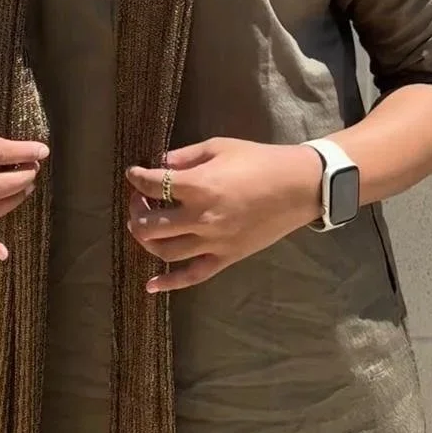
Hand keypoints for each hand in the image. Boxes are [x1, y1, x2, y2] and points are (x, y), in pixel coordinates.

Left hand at [124, 137, 321, 292]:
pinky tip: (151, 285)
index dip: (137, 177)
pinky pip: (192, 276)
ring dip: (146, 239)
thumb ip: (185, 156)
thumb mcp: (219, 147)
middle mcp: (201, 218)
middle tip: (139, 200)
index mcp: (199, 186)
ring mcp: (213, 242)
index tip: (133, 173)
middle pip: (150, 226)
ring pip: (164, 252)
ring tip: (145, 225)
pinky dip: (169, 283)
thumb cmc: (259, 160)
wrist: (298, 186)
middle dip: (136, 211)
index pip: (153, 185)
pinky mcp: (225, 258)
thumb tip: (159, 163)